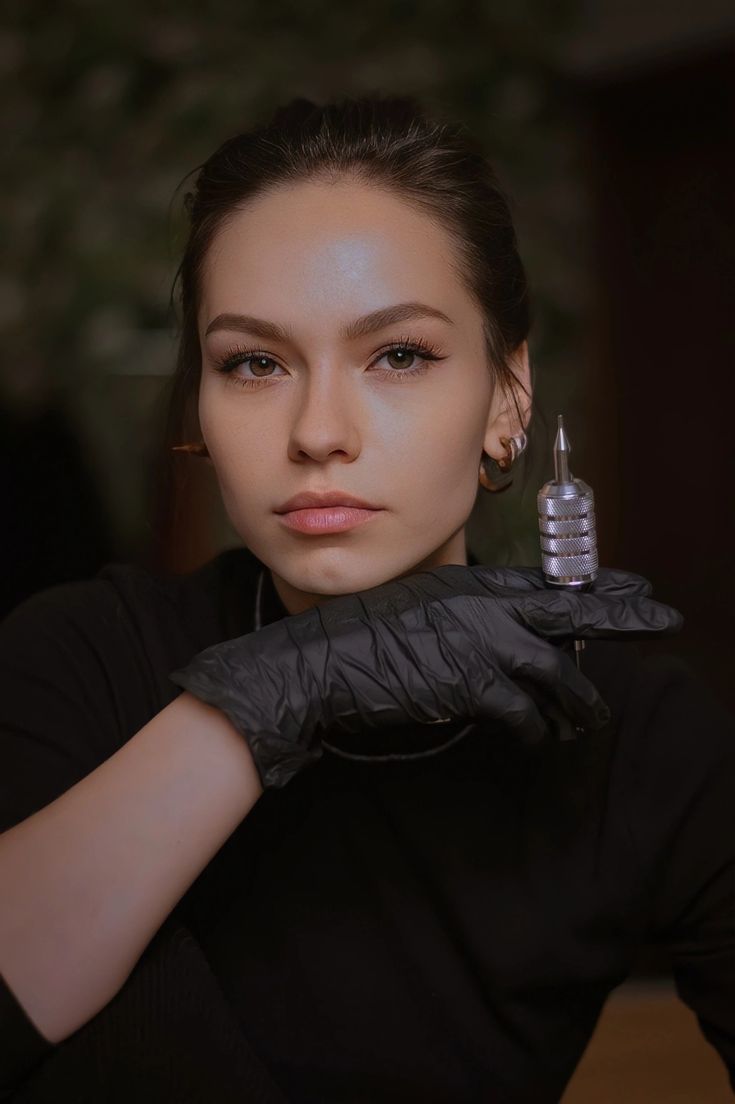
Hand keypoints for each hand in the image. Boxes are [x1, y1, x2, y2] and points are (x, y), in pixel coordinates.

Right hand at [169, 564, 682, 788]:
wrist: (319, 663)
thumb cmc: (358, 640)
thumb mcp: (416, 610)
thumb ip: (461, 619)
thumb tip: (493, 637)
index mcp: (470, 584)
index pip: (548, 581)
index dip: (596, 583)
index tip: (631, 585)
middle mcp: (484, 606)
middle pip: (571, 609)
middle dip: (623, 615)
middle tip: (664, 618)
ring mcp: (481, 643)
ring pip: (557, 671)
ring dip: (581, 700)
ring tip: (594, 719)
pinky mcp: (472, 684)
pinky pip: (524, 712)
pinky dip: (536, 729)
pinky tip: (541, 739)